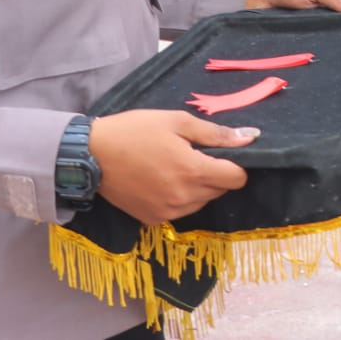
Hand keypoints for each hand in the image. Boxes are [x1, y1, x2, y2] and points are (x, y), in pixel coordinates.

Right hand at [88, 110, 255, 225]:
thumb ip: (215, 133)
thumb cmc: (136, 130)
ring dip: (198, 186)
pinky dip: (180, 197)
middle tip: (192, 153)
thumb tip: (249, 138)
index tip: (223, 153)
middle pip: (220, 190)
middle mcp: (184, 198)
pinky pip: (181, 210)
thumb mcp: (177, 121)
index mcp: (193, 172)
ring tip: (174, 165)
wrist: (91, 155)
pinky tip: (162, 180)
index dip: (236, 164)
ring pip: (202, 202)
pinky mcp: (153, 219)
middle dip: (215, 172)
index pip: (236, 178)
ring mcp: (167, 212)